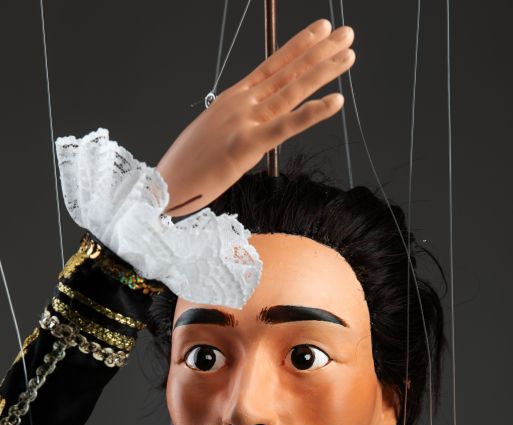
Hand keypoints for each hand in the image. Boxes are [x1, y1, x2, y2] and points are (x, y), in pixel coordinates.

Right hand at [157, 19, 354, 216]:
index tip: (321, 30)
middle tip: (347, 34)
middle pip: (287, 71)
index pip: (271, 65)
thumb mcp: (214, 136)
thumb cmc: (188, 166)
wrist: (164, 184)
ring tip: (348, 55)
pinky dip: (313, 113)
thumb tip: (251, 126)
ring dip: (322, 71)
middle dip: (319, 52)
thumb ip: (236, 125)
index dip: (298, 46)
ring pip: (291, 90)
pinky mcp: (248, 145)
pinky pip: (286, 126)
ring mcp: (245, 121)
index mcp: (233, 98)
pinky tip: (336, 101)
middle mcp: (241, 102)